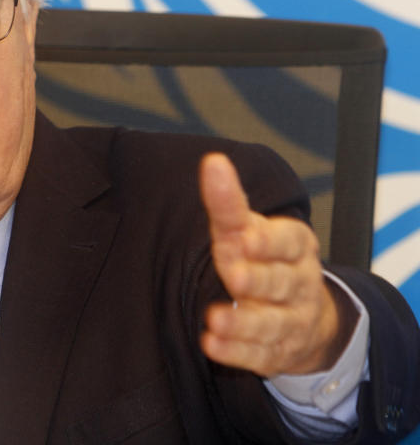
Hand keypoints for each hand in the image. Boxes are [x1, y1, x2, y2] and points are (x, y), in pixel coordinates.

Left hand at [198, 153, 350, 376]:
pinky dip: (236, 352)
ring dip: (243, 322)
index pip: (287, 241)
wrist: (304, 317)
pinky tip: (212, 344)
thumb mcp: (252, 229)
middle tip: (235, 275)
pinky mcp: (276, 351)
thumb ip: (230, 202)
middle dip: (258, 279)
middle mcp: (297, 284)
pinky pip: (258, 355)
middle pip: (279, 282)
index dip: (268, 241)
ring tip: (215, 318)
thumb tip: (212, 162)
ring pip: (271, 322)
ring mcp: (290, 321)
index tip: (246, 237)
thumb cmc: (267, 259)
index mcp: (296, 247)